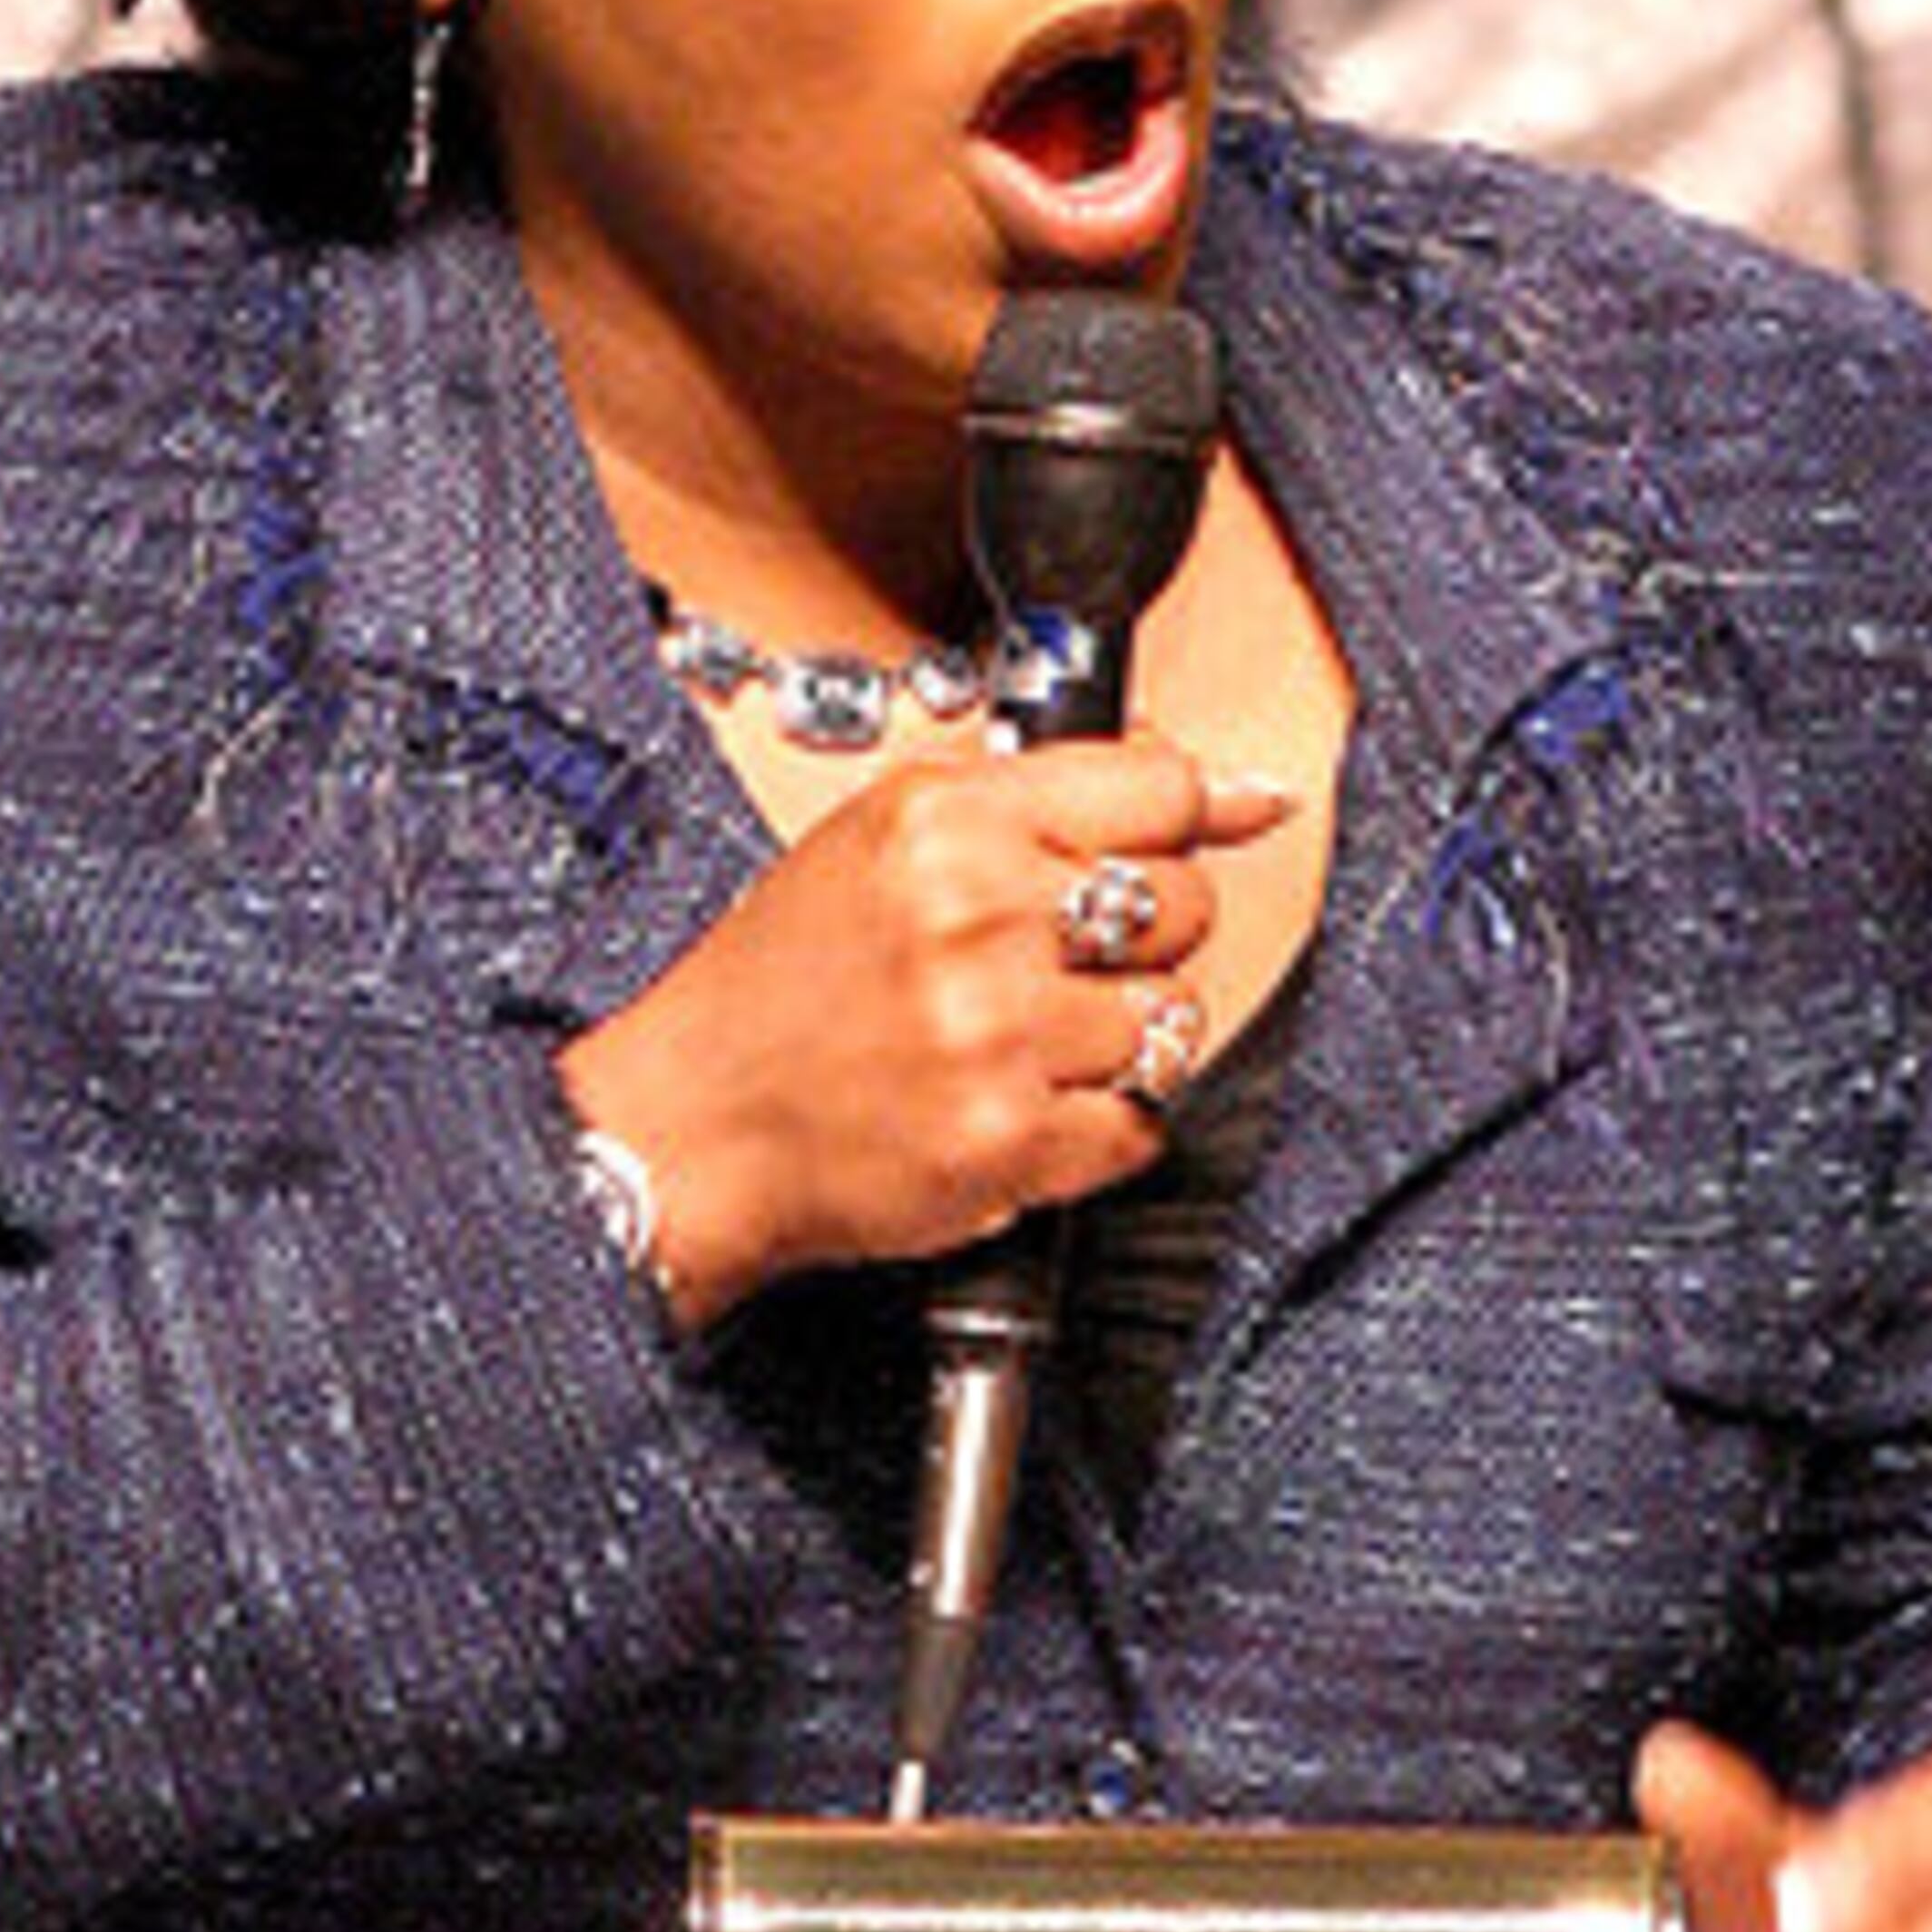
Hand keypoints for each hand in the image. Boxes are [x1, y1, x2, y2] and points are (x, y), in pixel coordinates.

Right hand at [561, 730, 1293, 1328]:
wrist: (695, 1122)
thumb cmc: (784, 980)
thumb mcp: (886, 835)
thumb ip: (1044, 796)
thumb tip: (1228, 789)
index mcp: (945, 819)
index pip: (1161, 788)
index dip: (1199, 812)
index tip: (1236, 818)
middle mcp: (976, 914)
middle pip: (1185, 904)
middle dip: (1142, 935)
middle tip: (1057, 957)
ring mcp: (997, 1032)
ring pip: (1173, 1019)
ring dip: (1119, 1037)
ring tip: (1033, 1037)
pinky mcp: (1010, 1142)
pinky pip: (1143, 1124)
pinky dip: (1100, 1126)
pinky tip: (1026, 1101)